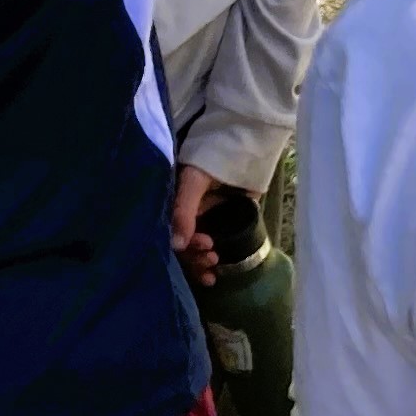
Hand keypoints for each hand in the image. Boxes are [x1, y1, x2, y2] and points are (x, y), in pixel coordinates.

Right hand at [170, 163, 218, 288]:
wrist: (246, 143)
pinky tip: (218, 272)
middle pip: (182, 245)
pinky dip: (215, 260)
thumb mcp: (193, 181)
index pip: (169, 231)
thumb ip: (183, 211)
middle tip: (211, 257)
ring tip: (215, 263)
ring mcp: (206, 218)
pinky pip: (215, 246)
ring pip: (196, 249)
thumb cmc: (213, 156)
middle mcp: (186, 213)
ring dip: (202, 262)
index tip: (202, 244)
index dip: (182, 245)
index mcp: (173, 202)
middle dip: (194, 256)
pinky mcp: (224, 222)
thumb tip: (176, 246)